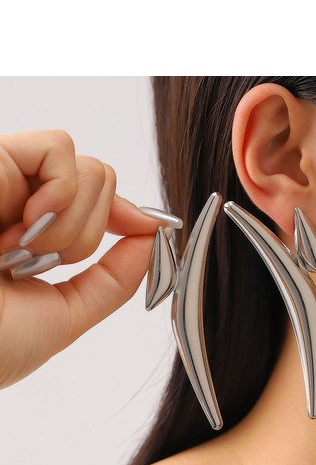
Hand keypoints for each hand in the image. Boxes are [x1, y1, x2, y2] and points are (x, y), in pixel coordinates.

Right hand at [0, 130, 168, 388]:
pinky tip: (25, 223)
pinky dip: (60, 191)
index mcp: (34, 236)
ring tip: (21, 250)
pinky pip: (57, 148)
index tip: (150, 228)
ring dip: (71, 224)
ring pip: (86, 169)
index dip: (126, 213)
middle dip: (88, 234)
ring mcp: (4, 180)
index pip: (96, 202)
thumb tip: (151, 236)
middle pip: (101, 183)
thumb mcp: (66, 315)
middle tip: (41, 262)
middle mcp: (20, 204)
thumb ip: (113, 280)